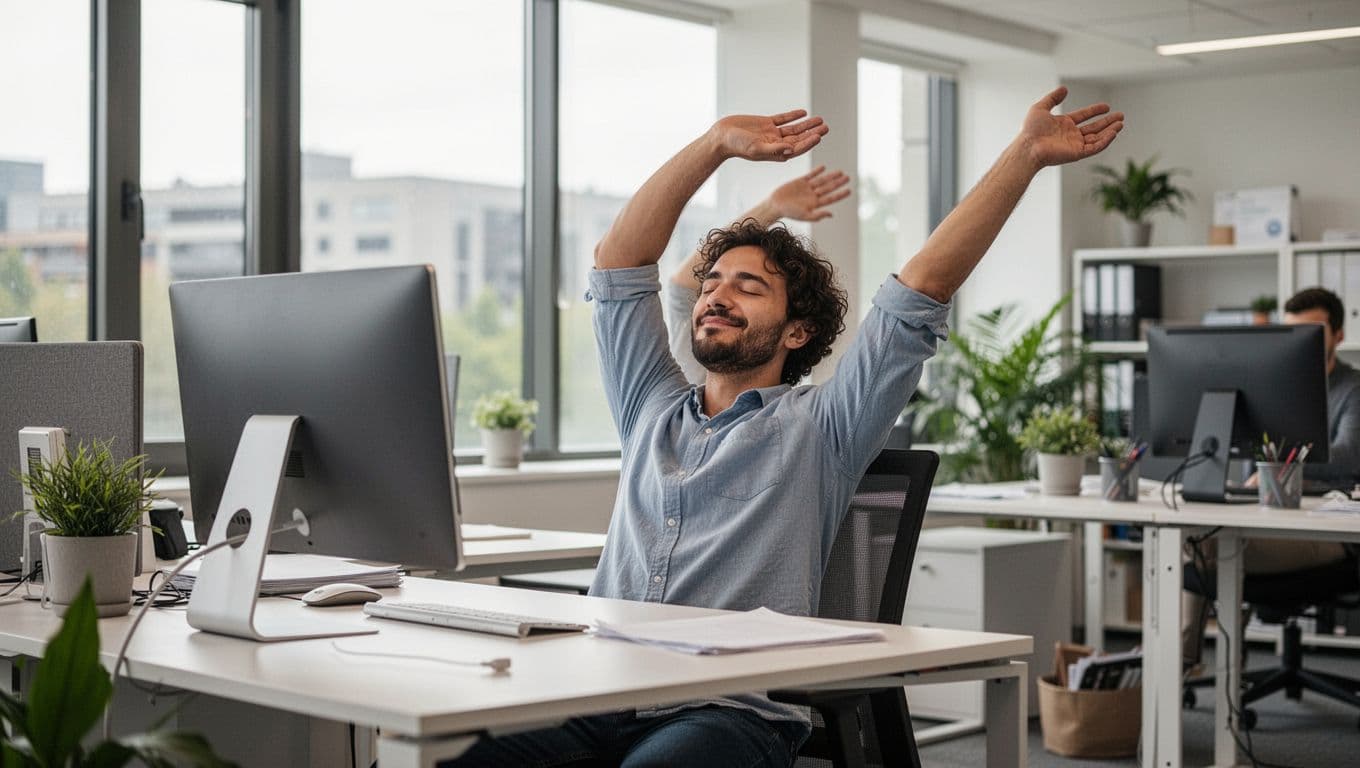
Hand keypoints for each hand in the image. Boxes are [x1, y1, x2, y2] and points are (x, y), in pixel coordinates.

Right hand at [709, 110, 827, 161]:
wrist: (722, 137)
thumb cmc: (737, 146)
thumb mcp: (756, 148)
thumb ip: (774, 149)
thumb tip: (790, 150)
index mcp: (775, 153)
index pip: (796, 148)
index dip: (808, 143)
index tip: (819, 137)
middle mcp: (776, 144)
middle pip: (799, 138)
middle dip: (813, 133)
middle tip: (826, 127)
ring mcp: (771, 133)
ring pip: (794, 129)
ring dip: (807, 125)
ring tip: (820, 120)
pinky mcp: (766, 124)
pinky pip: (783, 119)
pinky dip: (793, 116)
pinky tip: (803, 112)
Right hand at [767, 166, 851, 221]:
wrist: (775, 205)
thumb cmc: (789, 213)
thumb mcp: (804, 215)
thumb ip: (818, 215)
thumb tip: (831, 214)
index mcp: (815, 204)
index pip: (831, 198)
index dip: (840, 194)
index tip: (849, 190)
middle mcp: (813, 195)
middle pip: (828, 188)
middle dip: (838, 183)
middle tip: (848, 178)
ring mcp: (807, 187)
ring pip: (822, 180)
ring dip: (831, 176)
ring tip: (840, 172)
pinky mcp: (800, 181)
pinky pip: (810, 175)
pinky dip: (817, 171)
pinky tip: (823, 167)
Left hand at [1018, 86, 1123, 168]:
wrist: (1028, 146)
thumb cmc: (1031, 130)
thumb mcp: (1040, 108)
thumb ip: (1052, 98)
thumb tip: (1064, 88)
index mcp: (1064, 125)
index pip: (1084, 116)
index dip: (1095, 111)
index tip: (1106, 106)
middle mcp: (1071, 135)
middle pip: (1094, 128)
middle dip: (1108, 122)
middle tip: (1121, 116)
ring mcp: (1074, 145)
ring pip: (1097, 138)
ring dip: (1109, 131)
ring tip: (1121, 124)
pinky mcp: (1077, 153)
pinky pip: (1094, 147)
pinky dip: (1105, 141)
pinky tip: (1113, 133)